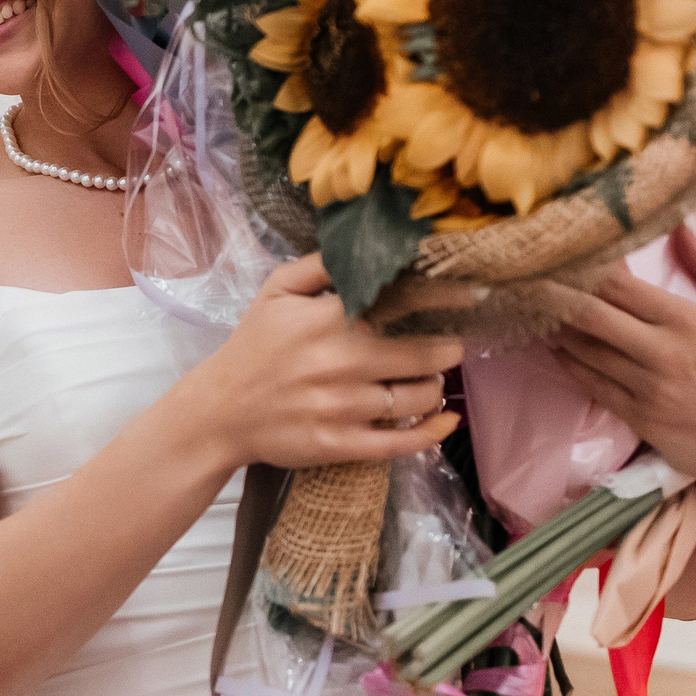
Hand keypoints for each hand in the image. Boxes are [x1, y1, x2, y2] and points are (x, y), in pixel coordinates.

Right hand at [185, 253, 461, 469]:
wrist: (219, 412)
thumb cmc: (253, 347)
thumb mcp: (275, 292)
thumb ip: (319, 265)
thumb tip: (363, 250)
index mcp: (328, 319)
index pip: (405, 301)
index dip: (447, 296)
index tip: (476, 294)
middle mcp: (341, 363)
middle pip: (425, 353)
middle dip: (448, 347)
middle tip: (451, 343)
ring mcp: (343, 408)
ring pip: (418, 397)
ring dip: (434, 386)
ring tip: (429, 378)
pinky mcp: (342, 444)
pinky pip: (402, 441)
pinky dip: (432, 431)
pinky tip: (446, 420)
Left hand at [552, 226, 695, 498]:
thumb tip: (684, 229)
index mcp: (691, 323)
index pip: (622, 286)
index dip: (585, 267)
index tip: (560, 248)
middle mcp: (663, 355)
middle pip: (591, 317)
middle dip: (555, 294)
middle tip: (523, 274)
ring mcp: (648, 391)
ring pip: (585, 353)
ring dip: (554, 328)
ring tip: (526, 305)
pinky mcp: (641, 421)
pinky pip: (593, 387)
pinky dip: (569, 365)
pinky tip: (552, 348)